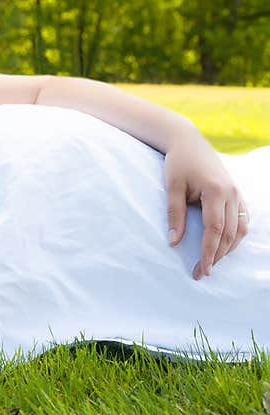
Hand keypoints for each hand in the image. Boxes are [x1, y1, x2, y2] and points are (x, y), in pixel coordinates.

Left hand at [164, 133, 247, 279]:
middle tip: (202, 273)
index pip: (215, 230)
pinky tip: (225, 246)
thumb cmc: (178, 163)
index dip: (209, 252)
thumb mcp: (172, 187)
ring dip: (228, 248)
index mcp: (216, 191)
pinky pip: (242, 220)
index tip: (202, 269)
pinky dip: (235, 236)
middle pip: (229, 233)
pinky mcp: (237, 193)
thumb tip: (174, 242)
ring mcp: (237, 193)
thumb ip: (175, 214)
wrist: (188, 141)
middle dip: (217, 256)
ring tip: (212, 263)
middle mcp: (232, 194)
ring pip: (240, 229)